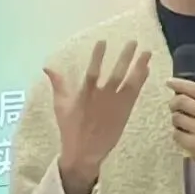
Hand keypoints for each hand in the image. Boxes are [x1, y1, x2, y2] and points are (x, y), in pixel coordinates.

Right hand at [47, 40, 151, 193]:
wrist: (84, 152)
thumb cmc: (71, 128)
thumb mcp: (61, 105)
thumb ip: (58, 84)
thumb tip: (47, 67)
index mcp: (86, 95)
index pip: (93, 71)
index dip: (98, 56)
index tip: (103, 41)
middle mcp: (103, 98)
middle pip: (116, 74)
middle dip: (125, 58)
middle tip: (133, 42)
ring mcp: (115, 106)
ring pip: (129, 83)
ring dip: (138, 67)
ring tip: (147, 53)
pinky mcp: (124, 113)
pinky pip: (134, 94)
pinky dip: (140, 81)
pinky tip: (146, 69)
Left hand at [168, 78, 194, 181]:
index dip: (179, 84)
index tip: (170, 82)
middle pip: (181, 101)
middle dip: (174, 103)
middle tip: (174, 106)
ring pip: (176, 118)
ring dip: (176, 120)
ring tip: (182, 124)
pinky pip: (177, 135)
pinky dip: (178, 134)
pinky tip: (184, 136)